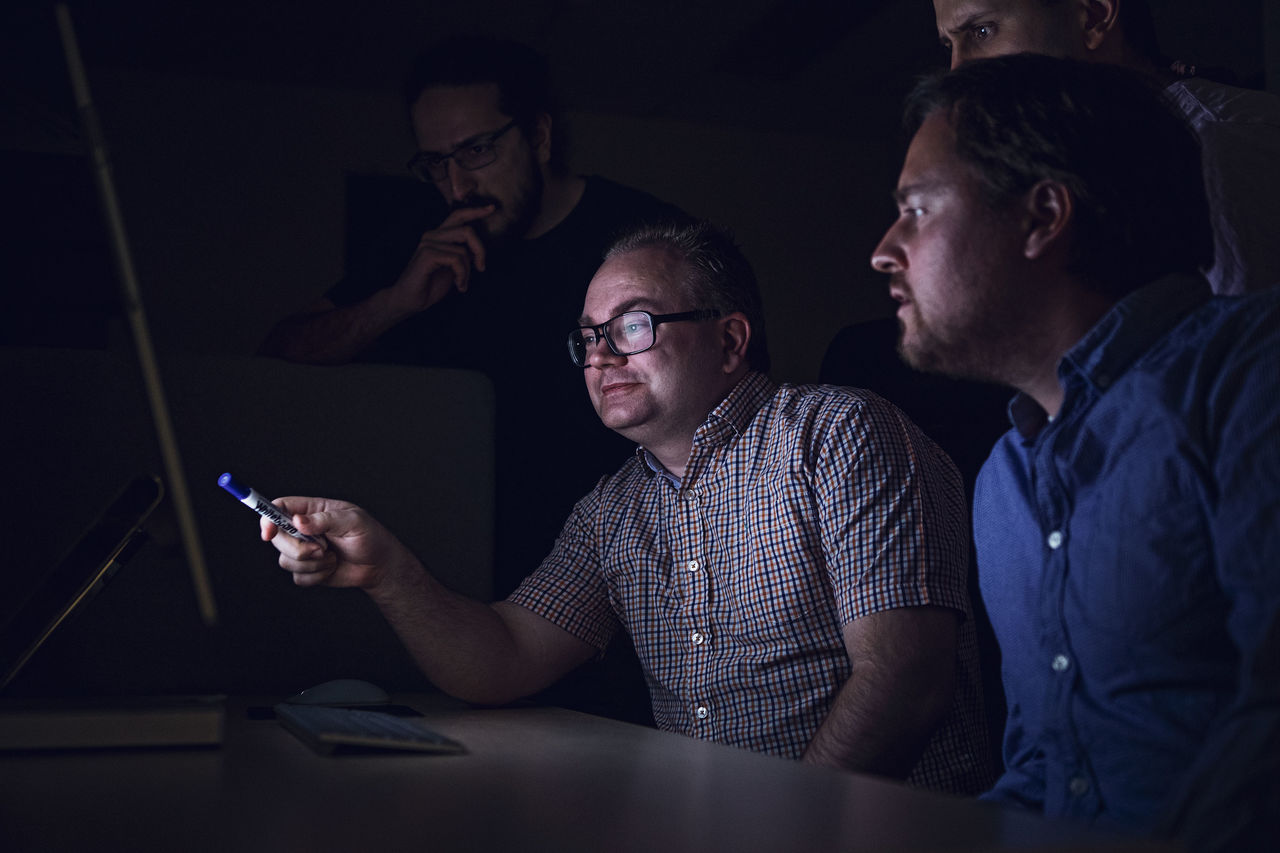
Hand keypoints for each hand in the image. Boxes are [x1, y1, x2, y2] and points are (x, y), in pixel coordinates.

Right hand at [260, 497, 414, 589]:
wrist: (379, 565)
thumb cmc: (370, 537)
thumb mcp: (353, 521)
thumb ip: (325, 520)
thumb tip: (298, 521)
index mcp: (312, 510)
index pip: (279, 507)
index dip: (268, 519)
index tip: (269, 533)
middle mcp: (303, 529)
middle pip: (277, 537)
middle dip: (297, 548)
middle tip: (322, 548)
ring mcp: (303, 550)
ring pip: (285, 560)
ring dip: (312, 563)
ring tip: (333, 557)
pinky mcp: (307, 570)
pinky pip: (297, 577)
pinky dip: (317, 576)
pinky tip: (332, 568)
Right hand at [387, 204, 494, 314]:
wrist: (408, 301)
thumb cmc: (429, 285)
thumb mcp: (452, 267)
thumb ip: (462, 254)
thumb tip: (477, 249)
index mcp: (438, 236)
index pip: (458, 216)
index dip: (476, 211)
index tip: (491, 208)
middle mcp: (432, 235)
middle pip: (467, 231)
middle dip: (480, 250)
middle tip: (481, 268)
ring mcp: (428, 244)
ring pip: (463, 249)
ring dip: (468, 270)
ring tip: (462, 283)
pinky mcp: (427, 255)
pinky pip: (456, 259)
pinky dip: (462, 274)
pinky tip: (458, 285)